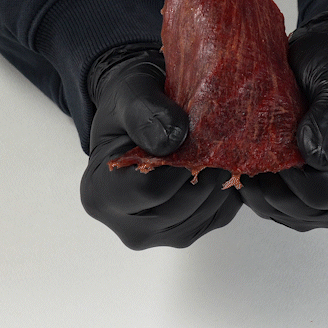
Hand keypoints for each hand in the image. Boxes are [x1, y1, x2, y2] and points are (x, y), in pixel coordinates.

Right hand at [80, 44, 241, 248]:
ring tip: (216, 147)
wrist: (140, 115)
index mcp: (101, 194)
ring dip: (220, 178)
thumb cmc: (129, 103)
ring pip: (206, 212)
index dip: (181, 162)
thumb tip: (171, 140)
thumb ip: (145, 112)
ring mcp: (158, 234)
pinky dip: (226, 189)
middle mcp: (126, 224)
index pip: (151, 190)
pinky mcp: (186, 233)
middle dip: (205, 169)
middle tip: (215, 137)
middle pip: (183, 205)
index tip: (194, 134)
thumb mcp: (130, 93)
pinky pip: (219, 215)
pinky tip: (217, 162)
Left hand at [239, 11, 327, 230]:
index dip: (292, 177)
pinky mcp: (300, 197)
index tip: (272, 146)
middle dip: (271, 182)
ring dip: (258, 186)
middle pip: (300, 211)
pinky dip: (254, 187)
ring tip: (246, 150)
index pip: (325, 195)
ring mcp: (326, 202)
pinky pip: (269, 205)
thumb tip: (315, 156)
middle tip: (251, 146)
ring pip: (280, 212)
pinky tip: (246, 159)